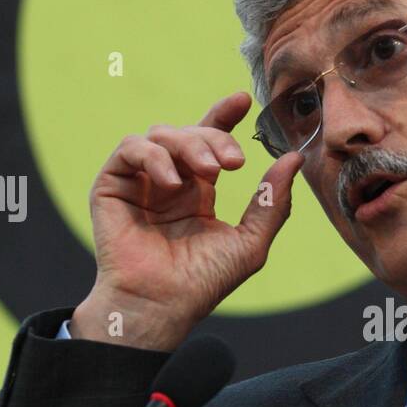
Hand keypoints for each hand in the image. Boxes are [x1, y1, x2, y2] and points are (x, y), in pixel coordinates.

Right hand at [71, 92, 302, 349]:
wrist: (161, 305)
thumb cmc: (202, 282)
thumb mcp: (250, 242)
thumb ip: (272, 201)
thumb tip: (294, 159)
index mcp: (197, 191)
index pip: (209, 141)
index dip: (223, 117)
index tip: (243, 101)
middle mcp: (168, 182)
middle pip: (190, 133)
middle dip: (216, 138)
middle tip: (234, 163)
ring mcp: (139, 182)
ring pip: (161, 133)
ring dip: (190, 146)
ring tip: (209, 174)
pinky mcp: (112, 185)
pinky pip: (130, 148)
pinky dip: (154, 156)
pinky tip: (172, 182)